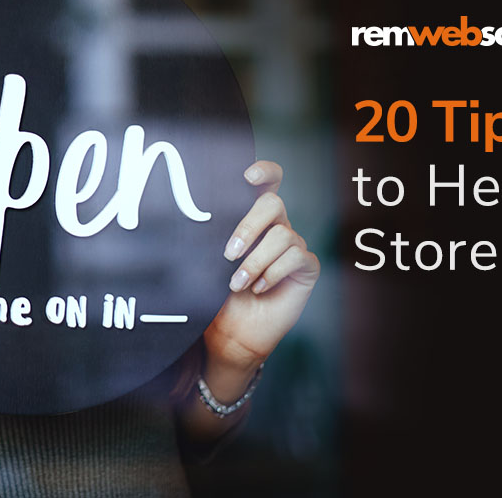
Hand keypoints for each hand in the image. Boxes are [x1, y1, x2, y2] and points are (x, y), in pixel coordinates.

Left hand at [203, 160, 319, 371]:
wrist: (232, 331)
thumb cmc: (217, 293)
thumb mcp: (208, 261)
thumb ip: (213, 236)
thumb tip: (196, 215)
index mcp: (253, 218)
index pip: (267, 182)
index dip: (264, 171)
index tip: (247, 176)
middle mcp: (276, 226)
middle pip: (273, 203)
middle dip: (249, 226)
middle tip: (229, 253)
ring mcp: (293, 245)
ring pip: (282, 235)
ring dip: (255, 262)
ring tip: (237, 283)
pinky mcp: (306, 267)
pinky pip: (296, 257)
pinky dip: (273, 273)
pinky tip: (259, 288)